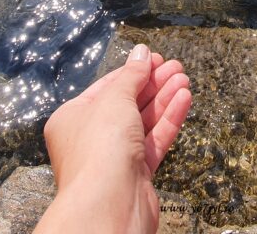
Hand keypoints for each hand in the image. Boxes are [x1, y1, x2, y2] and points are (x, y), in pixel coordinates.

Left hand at [35, 44, 191, 233]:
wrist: (108, 204)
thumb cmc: (98, 150)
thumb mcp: (114, 99)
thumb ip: (132, 75)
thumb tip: (142, 53)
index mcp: (72, 118)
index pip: (105, 88)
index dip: (131, 71)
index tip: (154, 58)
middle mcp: (91, 138)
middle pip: (127, 103)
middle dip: (152, 84)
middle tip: (175, 67)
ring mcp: (114, 157)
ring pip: (143, 122)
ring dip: (164, 99)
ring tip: (183, 79)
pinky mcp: (136, 173)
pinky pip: (154, 140)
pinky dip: (168, 119)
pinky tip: (183, 100)